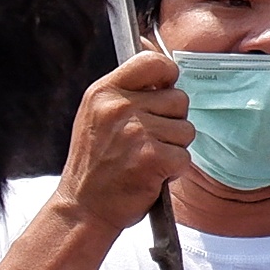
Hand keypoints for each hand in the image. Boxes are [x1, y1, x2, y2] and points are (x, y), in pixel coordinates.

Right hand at [52, 47, 193, 231]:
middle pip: (178, 98)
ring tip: (145, 159)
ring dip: (173, 147)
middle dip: (171, 121)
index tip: (163, 90)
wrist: (83, 207)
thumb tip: (163, 73)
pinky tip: (150, 174)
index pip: (152, 62)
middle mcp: (119, 107)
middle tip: (146, 141)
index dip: (167, 75)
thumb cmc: (94, 165)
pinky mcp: (152, 158)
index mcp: (103, 92)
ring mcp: (136, 132)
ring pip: (186, 129)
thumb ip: (125, 94)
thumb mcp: (96, 116)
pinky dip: (173, 170)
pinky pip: (184, 156)